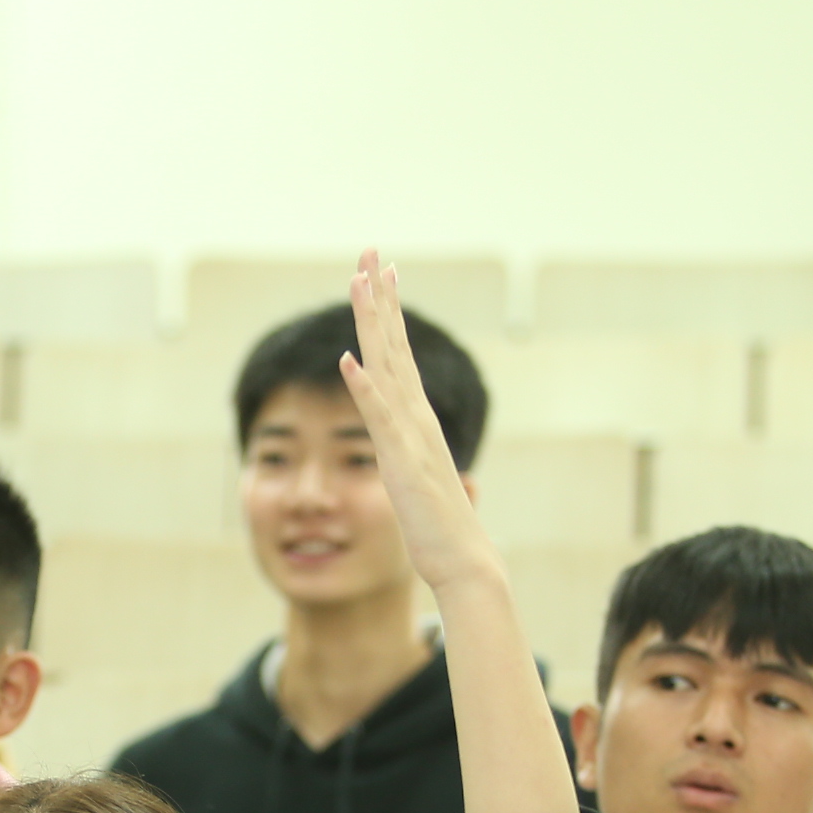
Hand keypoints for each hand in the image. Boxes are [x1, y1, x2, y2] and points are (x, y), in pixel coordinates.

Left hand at [337, 252, 493, 594]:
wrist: (465, 560)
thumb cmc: (443, 527)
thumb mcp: (421, 479)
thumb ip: (415, 457)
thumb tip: (418, 449)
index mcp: (417, 419)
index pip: (399, 354)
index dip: (389, 312)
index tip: (382, 272)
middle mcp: (415, 418)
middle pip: (394, 345)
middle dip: (380, 296)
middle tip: (372, 251)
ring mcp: (410, 436)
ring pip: (387, 367)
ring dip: (373, 324)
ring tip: (360, 282)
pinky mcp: (401, 461)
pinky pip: (380, 418)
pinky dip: (364, 388)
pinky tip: (348, 361)